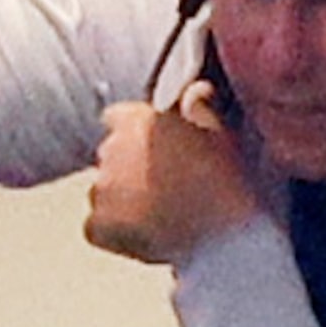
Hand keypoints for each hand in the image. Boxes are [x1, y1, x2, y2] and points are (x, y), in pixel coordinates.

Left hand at [84, 80, 258, 264]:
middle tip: (160, 189)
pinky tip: (145, 236)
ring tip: (156, 217)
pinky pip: (96, 228)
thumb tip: (197, 90)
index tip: (150, 152)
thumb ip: (202, 107)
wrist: (226, 235)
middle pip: (108, 157)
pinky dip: (113, 234)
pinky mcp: (97, 225)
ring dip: (119, 202)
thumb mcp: (221, 133)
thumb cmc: (229, 181)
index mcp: (136, 119)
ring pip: (101, 193)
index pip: (114, 119)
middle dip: (126, 170)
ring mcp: (101, 188)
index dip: (132, 136)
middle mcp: (111, 149)